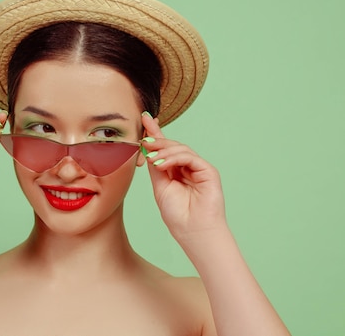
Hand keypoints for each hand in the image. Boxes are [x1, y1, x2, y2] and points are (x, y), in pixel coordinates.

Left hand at [140, 112, 226, 242]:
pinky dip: (174, 158)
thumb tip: (147, 148)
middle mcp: (187, 167)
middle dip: (157, 140)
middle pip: (172, 145)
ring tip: (152, 158)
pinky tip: (162, 164)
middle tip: (143, 140)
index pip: (164, 148)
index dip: (155, 132)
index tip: (144, 118)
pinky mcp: (208, 171)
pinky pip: (190, 157)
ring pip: (180, 149)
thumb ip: (156, 167)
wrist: (193, 232)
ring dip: (163, 150)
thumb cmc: (177, 214)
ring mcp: (199, 168)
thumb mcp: (160, 186)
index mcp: (175, 171)